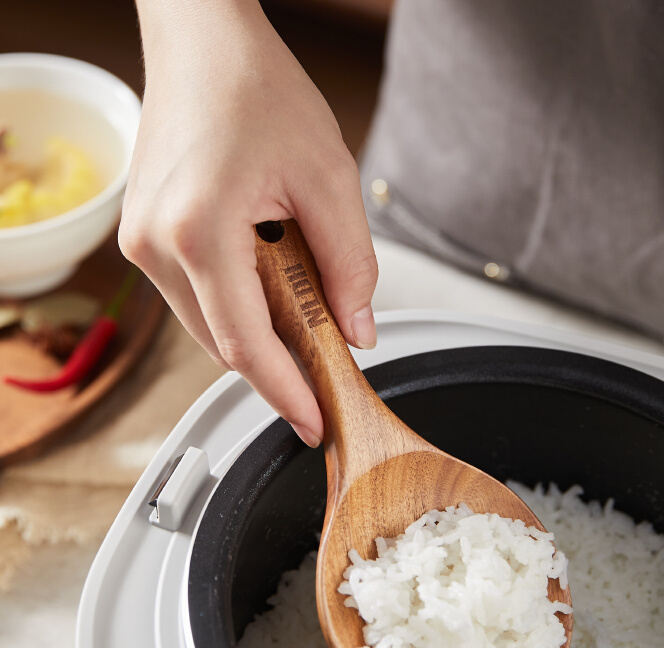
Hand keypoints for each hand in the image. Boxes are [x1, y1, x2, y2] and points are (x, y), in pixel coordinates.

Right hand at [119, 0, 377, 446]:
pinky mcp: (147, 238)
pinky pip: (197, 300)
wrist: (203, 45)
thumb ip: (350, 265)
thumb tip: (357, 330)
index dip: (287, 394)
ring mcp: (143, 244)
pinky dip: (238, 310)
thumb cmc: (257, 91)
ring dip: (260, 337)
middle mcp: (157, 244)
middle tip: (328, 374)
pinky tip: (271, 293)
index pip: (247, 346)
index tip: (315, 423)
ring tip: (306, 319)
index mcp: (200, 230)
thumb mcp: (329, 179)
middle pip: (226, 345)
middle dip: (280, 369)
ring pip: (209, 328)